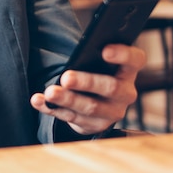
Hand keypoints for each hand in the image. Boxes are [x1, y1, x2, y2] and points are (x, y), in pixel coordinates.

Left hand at [30, 43, 145, 134]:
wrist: (96, 103)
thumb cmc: (96, 72)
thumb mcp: (99, 61)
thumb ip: (92, 53)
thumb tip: (78, 46)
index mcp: (128, 70)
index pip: (134, 60)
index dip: (123, 54)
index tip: (104, 50)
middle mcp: (125, 93)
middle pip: (110, 87)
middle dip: (87, 82)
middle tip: (66, 77)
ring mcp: (111, 112)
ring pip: (89, 107)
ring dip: (67, 99)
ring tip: (50, 92)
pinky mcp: (94, 126)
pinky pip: (71, 118)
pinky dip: (51, 108)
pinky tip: (38, 100)